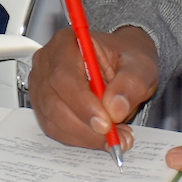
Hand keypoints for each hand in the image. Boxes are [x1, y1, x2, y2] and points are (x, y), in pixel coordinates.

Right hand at [30, 24, 159, 149]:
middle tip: (114, 137)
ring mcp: (41, 83)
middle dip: (85, 126)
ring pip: (52, 118)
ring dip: (83, 135)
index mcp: (67, 43)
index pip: (64, 77)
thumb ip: (130, 84)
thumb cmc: (126, 59)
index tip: (106, 124)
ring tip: (114, 137)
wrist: (122, 64)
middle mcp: (47, 62)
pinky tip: (99, 136)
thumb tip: (114, 109)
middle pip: (53, 101)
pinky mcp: (43, 103)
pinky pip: (54, 127)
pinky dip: (78, 137)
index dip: (82, 104)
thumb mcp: (140, 66)